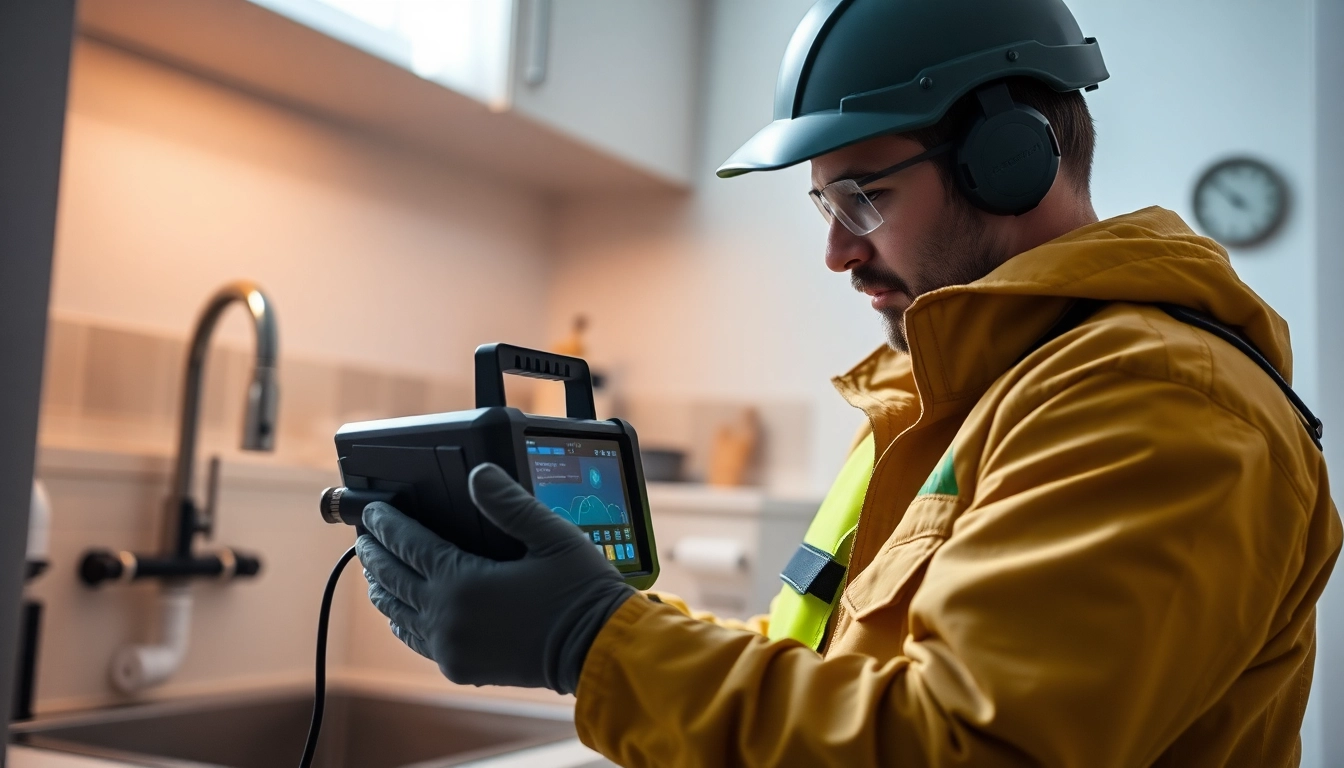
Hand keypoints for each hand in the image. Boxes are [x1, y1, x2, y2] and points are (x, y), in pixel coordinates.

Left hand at [356, 463, 634, 693]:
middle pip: (394, 579)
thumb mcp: (552, 537)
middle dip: (375, 555)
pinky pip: (418, 641)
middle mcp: (447, 617)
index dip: (387, 524)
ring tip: (372, 573)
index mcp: (464, 582)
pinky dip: (402, 622)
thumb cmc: (580, 592)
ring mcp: (451, 647)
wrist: (595, 651)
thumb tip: (478, 475)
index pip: (410, 545)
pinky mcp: (461, 668)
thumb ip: (510, 504)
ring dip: (383, 589)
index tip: (371, 511)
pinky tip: (400, 615)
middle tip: (363, 537)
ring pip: (399, 613)